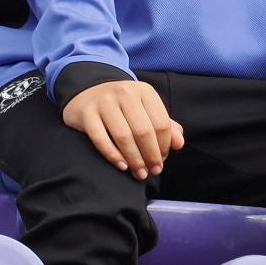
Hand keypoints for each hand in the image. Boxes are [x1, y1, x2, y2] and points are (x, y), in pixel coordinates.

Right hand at [62, 79, 183, 180]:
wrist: (88, 93)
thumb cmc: (123, 107)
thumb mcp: (146, 109)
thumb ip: (165, 126)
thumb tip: (179, 144)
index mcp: (144, 91)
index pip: (161, 123)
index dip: (164, 146)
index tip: (162, 160)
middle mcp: (125, 93)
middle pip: (143, 131)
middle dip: (151, 156)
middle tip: (153, 171)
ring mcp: (104, 102)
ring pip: (123, 136)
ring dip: (134, 159)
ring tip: (140, 173)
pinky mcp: (86, 113)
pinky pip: (100, 139)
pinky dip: (113, 155)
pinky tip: (122, 166)